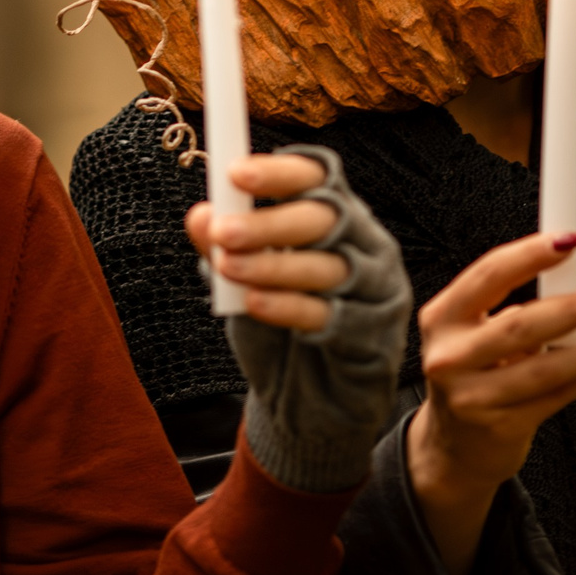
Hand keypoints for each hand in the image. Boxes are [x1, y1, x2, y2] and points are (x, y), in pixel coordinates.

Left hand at [185, 147, 410, 493]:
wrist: (310, 402)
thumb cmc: (279, 326)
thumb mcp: (242, 282)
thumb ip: (222, 247)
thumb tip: (200, 214)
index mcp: (334, 215)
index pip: (317, 176)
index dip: (279, 172)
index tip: (235, 174)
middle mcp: (363, 242)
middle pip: (325, 218)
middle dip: (270, 223)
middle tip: (223, 231)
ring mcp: (375, 286)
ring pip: (329, 266)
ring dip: (273, 267)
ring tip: (228, 269)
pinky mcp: (374, 330)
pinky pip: (330, 314)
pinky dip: (288, 307)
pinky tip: (254, 304)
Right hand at [406, 232, 575, 574]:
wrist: (454, 447)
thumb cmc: (473, 375)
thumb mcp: (476, 333)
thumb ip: (516, 305)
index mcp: (442, 319)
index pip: (489, 274)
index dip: (533, 253)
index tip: (572, 240)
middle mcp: (450, 357)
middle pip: (522, 324)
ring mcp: (473, 397)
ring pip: (547, 366)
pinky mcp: (502, 427)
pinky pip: (558, 394)